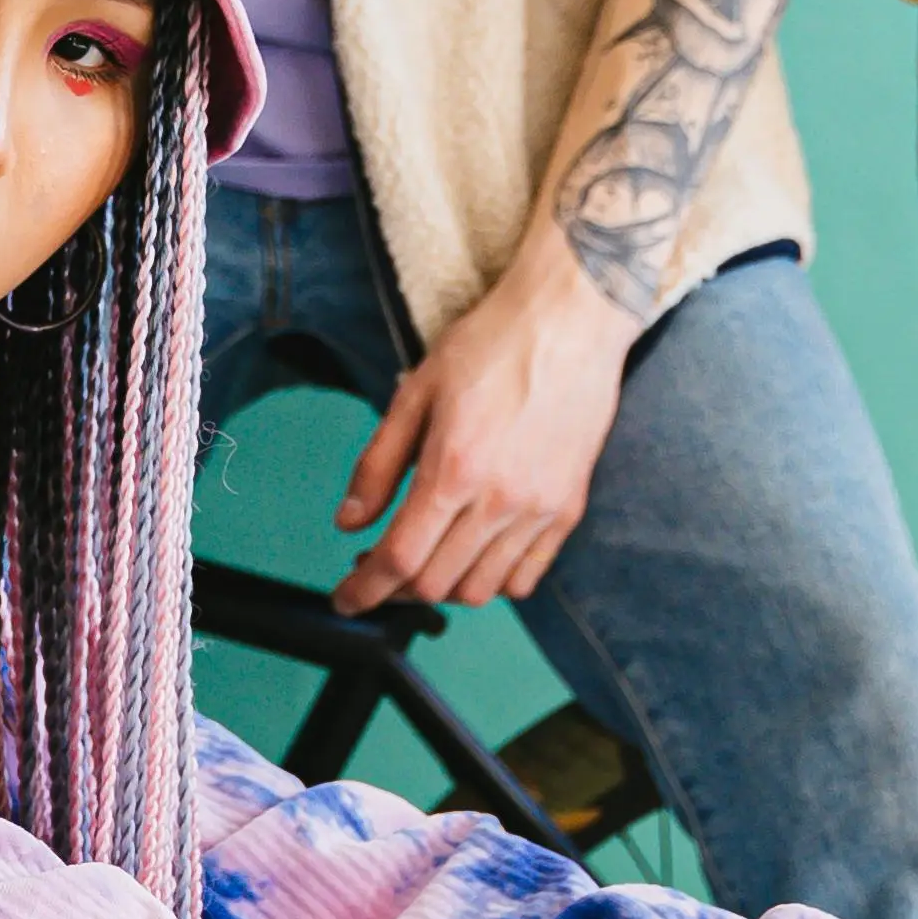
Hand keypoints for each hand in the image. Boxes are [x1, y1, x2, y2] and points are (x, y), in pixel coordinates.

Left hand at [333, 250, 634, 613]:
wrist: (571, 319)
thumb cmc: (492, 346)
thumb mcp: (415, 393)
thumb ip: (378, 464)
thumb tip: (349, 521)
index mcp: (454, 470)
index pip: (399, 560)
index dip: (364, 589)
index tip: (346, 599)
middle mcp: (499, 500)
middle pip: (435, 585)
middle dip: (395, 589)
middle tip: (378, 567)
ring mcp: (539, 510)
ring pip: (480, 590)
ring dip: (443, 587)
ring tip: (427, 558)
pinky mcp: (568, 509)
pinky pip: (526, 577)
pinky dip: (492, 582)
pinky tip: (474, 555)